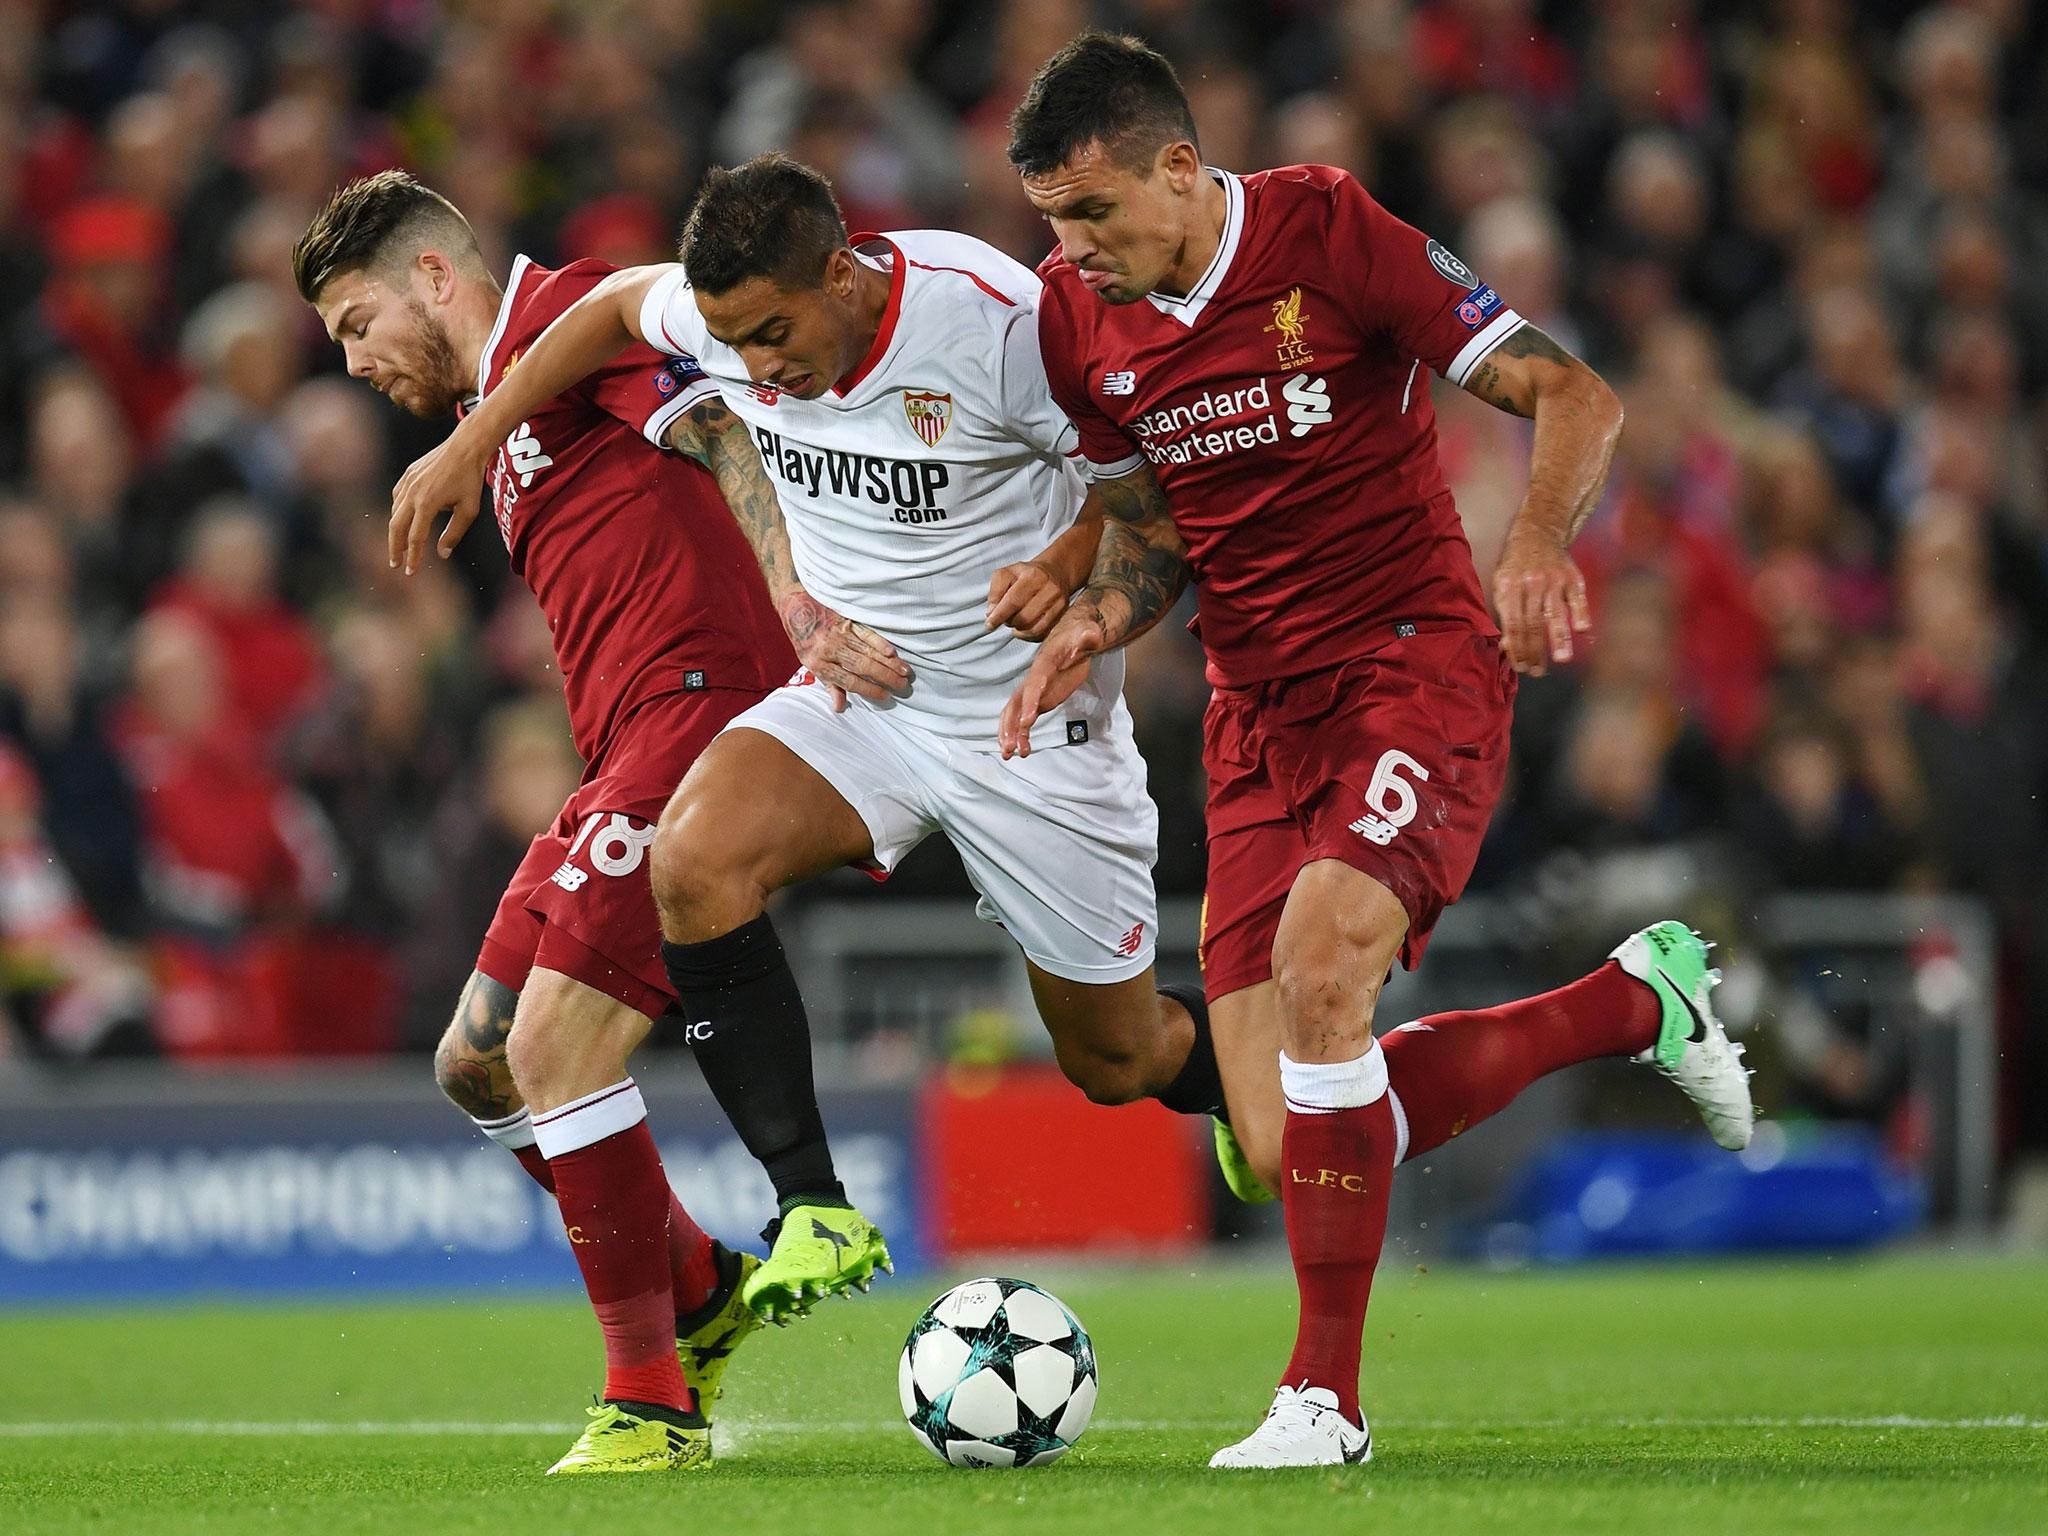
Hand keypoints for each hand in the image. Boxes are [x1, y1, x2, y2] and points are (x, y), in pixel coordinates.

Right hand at [390, 433, 495, 574]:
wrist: (465, 448)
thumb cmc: (470, 480)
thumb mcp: (468, 511)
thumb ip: (454, 534)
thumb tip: (441, 555)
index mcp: (427, 504)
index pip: (416, 538)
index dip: (412, 557)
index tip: (410, 572)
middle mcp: (412, 493)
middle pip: (396, 527)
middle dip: (395, 548)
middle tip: (395, 564)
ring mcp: (407, 482)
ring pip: (395, 512)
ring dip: (396, 531)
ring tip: (400, 546)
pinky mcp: (407, 475)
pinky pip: (397, 497)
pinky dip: (398, 512)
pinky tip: (403, 520)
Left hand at [782, 590, 911, 709]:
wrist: (796, 608)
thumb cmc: (806, 640)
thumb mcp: (811, 665)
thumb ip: (829, 685)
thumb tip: (839, 707)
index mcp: (820, 665)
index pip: (849, 681)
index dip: (869, 689)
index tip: (886, 696)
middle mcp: (831, 650)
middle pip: (863, 667)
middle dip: (885, 678)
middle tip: (903, 686)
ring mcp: (840, 634)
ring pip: (868, 652)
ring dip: (889, 663)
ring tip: (905, 673)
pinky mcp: (848, 621)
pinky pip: (867, 634)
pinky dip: (881, 643)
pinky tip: (892, 653)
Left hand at [985, 560, 1068, 639]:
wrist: (1054, 573)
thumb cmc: (1026, 575)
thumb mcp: (1005, 574)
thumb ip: (995, 592)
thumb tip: (992, 613)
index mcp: (1033, 576)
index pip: (1013, 601)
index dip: (999, 615)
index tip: (989, 625)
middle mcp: (1049, 589)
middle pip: (1023, 618)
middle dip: (1009, 621)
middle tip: (1006, 616)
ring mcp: (1059, 603)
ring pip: (1033, 629)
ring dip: (1019, 629)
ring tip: (1015, 620)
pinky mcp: (1062, 615)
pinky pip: (1042, 634)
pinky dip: (1028, 635)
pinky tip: (1024, 628)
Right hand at [997, 605, 1103, 757]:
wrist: (1074, 638)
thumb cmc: (1080, 636)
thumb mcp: (1087, 634)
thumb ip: (1087, 638)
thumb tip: (1092, 637)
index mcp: (1043, 666)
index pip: (1033, 686)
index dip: (1030, 703)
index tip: (1027, 721)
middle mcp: (1033, 681)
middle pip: (1015, 704)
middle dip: (1011, 726)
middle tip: (1010, 747)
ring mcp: (1033, 693)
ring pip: (1014, 715)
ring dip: (1010, 735)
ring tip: (1009, 755)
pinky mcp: (1037, 701)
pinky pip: (1023, 720)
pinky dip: (1021, 736)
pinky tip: (1023, 752)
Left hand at [1491, 529, 1589, 675]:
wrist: (1536, 532)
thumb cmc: (1515, 567)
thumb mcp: (1502, 585)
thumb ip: (1504, 614)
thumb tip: (1507, 649)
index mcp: (1510, 586)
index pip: (1513, 624)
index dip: (1517, 648)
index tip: (1520, 667)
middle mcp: (1532, 582)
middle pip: (1534, 623)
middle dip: (1536, 651)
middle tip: (1537, 672)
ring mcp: (1554, 579)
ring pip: (1556, 613)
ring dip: (1559, 638)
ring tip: (1562, 659)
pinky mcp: (1572, 576)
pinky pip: (1578, 598)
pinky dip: (1581, 614)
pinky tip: (1583, 631)